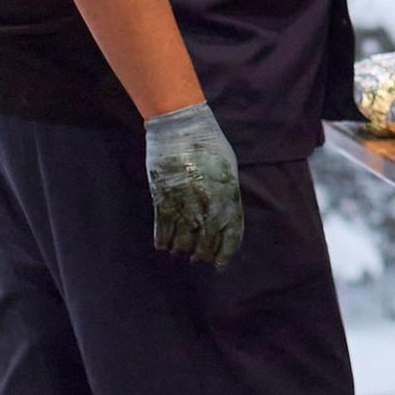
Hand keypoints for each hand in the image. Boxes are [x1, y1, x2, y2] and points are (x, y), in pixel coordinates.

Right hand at [143, 100, 243, 265]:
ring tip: (180, 251)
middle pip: (206, 244)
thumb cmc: (208, 144)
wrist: (180, 129)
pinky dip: (163, 241)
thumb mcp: (228, 169)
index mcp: (229, 198)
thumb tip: (223, 215)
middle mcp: (208, 207)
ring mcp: (185, 205)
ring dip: (182, 249)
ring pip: (183, 242)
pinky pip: (163, 230)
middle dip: (201, 255)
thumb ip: (227, 194)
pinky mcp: (163, 201)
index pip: (232, 236)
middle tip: (196, 258)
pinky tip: (163, 245)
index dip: (225, 254)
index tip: (220, 265)